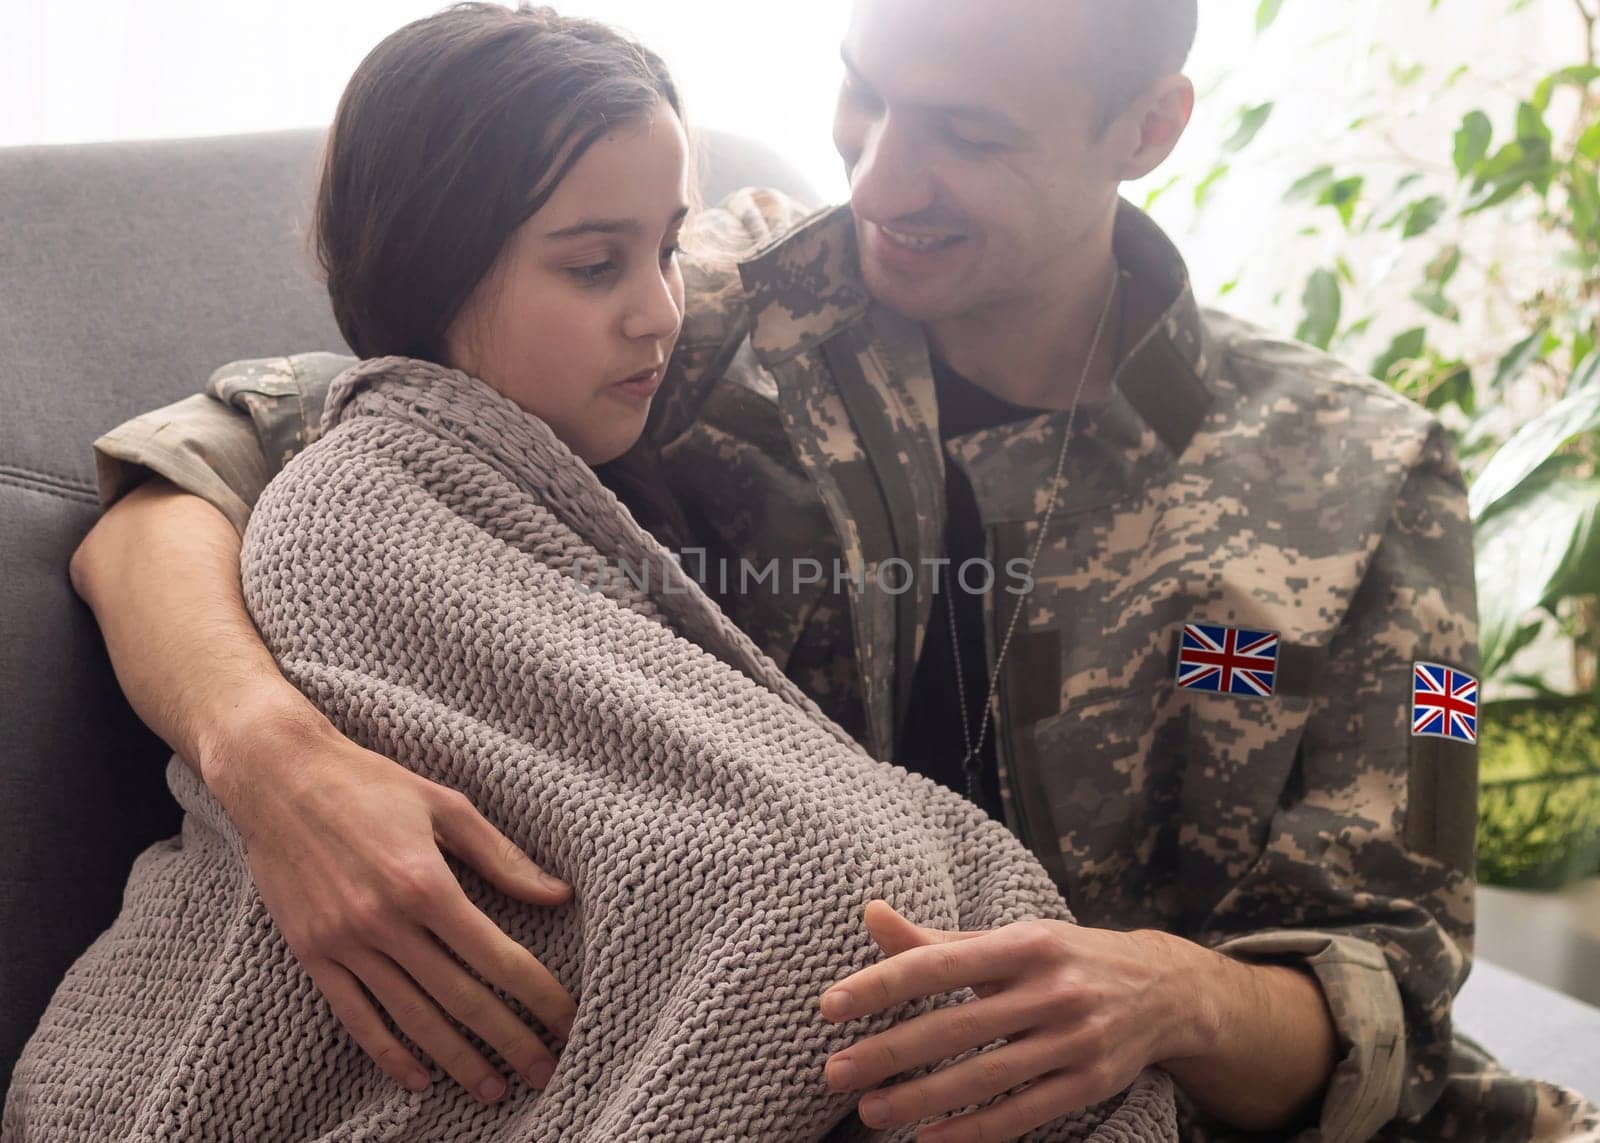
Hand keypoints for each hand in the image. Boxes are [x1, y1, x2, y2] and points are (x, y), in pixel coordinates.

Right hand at [206, 707, 577, 1104]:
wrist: (277, 778)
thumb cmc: (371, 784)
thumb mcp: (447, 806)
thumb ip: (503, 857)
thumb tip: (559, 895)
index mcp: (426, 883)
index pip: (498, 956)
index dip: (539, 995)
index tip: (569, 1021)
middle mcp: (385, 922)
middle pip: (461, 998)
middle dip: (510, 1040)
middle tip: (547, 1072)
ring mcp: (345, 943)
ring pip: (413, 1018)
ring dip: (457, 1060)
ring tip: (494, 1089)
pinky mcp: (312, 953)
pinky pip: (356, 1016)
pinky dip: (389, 1053)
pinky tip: (420, 1078)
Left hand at [819, 901, 1209, 1141]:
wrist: (1166, 989)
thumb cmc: (1065, 959)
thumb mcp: (1009, 938)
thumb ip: (937, 938)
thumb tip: (870, 914)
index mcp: (1024, 942)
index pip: (939, 963)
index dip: (882, 984)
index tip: (831, 1006)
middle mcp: (1052, 989)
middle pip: (958, 1026)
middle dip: (890, 1051)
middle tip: (835, 1071)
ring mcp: (1075, 1040)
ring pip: (986, 1075)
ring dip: (923, 1098)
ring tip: (871, 1110)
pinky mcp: (1090, 1084)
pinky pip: (1023, 1112)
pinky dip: (974, 1130)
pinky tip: (929, 1140)